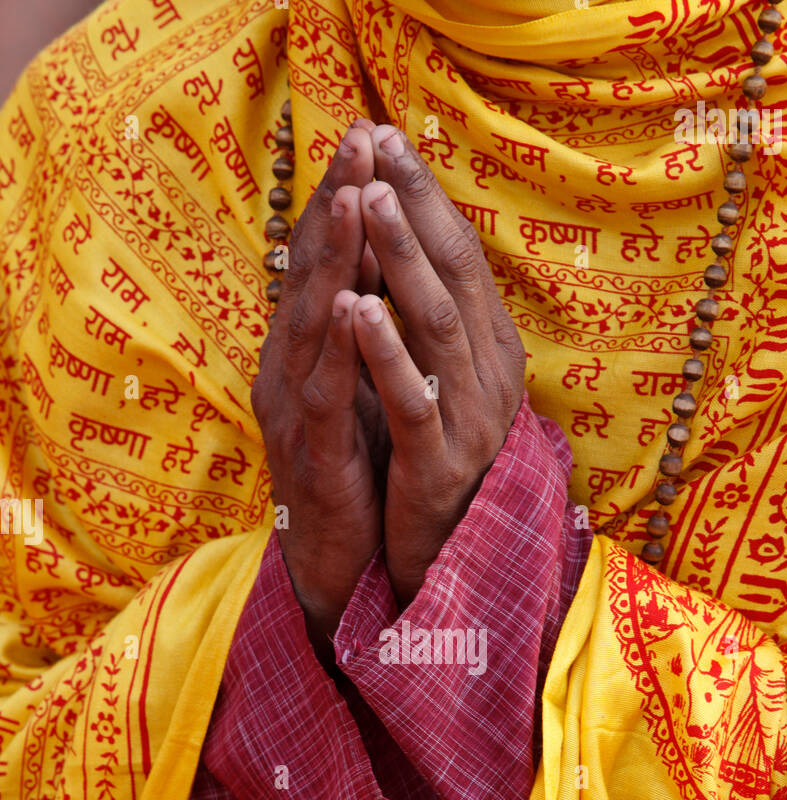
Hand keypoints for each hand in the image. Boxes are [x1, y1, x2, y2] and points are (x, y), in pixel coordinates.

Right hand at [251, 124, 386, 655]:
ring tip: (354, 200)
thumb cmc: (351, 470)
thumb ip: (361, 334)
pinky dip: (339, 350)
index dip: (345, 201)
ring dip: (333, 261)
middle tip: (358, 141)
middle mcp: (292, 372)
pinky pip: (328, 395)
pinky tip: (351, 308)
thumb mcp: (359, 390)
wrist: (332, 560)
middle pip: (313, 277)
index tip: (370, 138)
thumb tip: (381, 267)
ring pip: (315, 325)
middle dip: (337, 207)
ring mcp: (297, 412)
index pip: (327, 265)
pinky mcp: (315, 455)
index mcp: (307, 353)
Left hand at [352, 124, 526, 607]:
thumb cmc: (432, 458)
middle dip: (415, 206)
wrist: (442, 555)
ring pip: (437, 327)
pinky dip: (384, 352)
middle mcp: (490, 375)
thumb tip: (398, 237)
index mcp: (490, 349)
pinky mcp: (437, 464)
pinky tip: (355, 310)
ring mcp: (468, 419)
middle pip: (455, 275)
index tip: (386, 136)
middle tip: (380, 145)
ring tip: (371, 203)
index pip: (460, 256)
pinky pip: (412, 399)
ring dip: (401, 261)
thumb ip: (428, 318)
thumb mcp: (439, 379)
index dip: (425, 194)